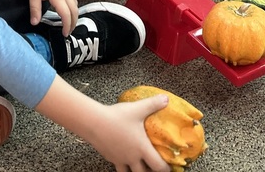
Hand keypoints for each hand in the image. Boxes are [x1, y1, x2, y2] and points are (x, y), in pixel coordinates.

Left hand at [24, 0, 77, 31]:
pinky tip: (69, 8)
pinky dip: (74, 6)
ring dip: (74, 15)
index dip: (67, 26)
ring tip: (69, 22)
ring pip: (76, 4)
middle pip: (74, 11)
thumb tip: (35, 23)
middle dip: (73, 23)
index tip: (64, 34)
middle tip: (68, 32)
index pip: (66, 15)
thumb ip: (35, 9)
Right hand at [36, 81, 169, 171]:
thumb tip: (166, 99)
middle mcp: (132, 158)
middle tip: (154, 167)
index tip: (170, 167)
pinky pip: (118, 165)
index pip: (158, 166)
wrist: (93, 122)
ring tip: (139, 165)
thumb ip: (153, 104)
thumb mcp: (138, 108)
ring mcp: (119, 159)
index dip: (166, 169)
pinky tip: (123, 155)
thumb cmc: (117, 117)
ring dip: (135, 171)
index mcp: (142, 149)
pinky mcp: (109, 157)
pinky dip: (123, 164)